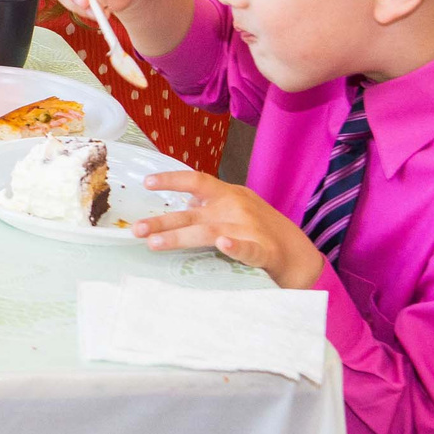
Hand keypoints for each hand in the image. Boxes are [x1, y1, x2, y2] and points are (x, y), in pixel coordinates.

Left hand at [130, 169, 324, 288]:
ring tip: (155, 244)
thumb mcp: (234, 208)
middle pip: (192, 214)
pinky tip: (223, 244)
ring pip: (208, 232)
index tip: (146, 182)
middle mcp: (234, 208)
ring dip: (180, 237)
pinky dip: (234, 246)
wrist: (296, 253)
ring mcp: (249, 228)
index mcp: (227, 195)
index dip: (171, 180)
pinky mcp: (262, 250)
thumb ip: (209, 207)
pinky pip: (246, 247)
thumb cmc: (260, 229)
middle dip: (162, 221)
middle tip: (136, 229)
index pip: (196, 180)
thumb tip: (181, 207)